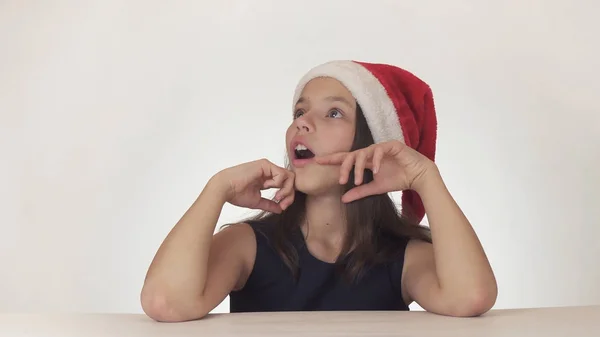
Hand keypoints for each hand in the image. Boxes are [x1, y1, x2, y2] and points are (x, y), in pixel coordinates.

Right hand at [211, 158, 295, 213]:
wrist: (224, 189)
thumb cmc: (236, 194)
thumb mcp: (257, 201)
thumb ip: (269, 204)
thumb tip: (280, 209)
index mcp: (266, 179)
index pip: (285, 185)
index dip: (287, 197)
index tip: (282, 207)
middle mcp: (268, 171)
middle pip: (290, 180)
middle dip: (290, 193)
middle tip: (283, 204)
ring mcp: (267, 167)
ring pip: (289, 176)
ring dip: (286, 189)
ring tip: (277, 197)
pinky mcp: (265, 164)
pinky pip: (281, 173)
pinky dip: (278, 183)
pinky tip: (267, 187)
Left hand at [315, 140, 436, 202]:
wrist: (419, 177)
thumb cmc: (398, 179)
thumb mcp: (376, 188)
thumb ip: (360, 191)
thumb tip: (343, 199)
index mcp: (366, 160)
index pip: (346, 158)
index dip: (332, 159)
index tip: (317, 161)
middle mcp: (371, 152)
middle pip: (351, 154)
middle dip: (344, 166)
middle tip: (340, 180)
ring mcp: (381, 147)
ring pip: (363, 152)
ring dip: (358, 167)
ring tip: (357, 181)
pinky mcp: (393, 146)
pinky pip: (380, 150)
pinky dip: (376, 160)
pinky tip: (375, 171)